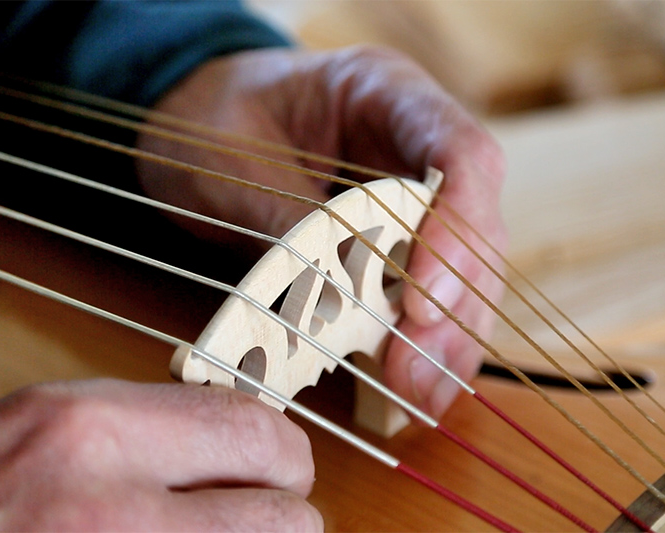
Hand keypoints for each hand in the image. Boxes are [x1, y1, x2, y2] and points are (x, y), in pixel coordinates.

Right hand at [0, 379, 320, 530]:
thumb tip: (227, 437)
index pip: (252, 431)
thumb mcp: (44, 425)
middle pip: (281, 515)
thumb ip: (143, 426)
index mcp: (92, 431)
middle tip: (269, 511)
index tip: (280, 463)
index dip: (283, 450)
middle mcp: (110, 506)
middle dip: (287, 513)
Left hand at [136, 46, 506, 418]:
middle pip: (474, 227)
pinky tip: (412, 389)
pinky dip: (422, 343)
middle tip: (414, 372)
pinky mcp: (394, 243)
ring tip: (419, 397)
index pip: (459, 152)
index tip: (423, 300)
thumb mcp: (228, 164)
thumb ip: (284, 221)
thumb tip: (330, 300)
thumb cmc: (207, 123)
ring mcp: (410, 198)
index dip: (456, 229)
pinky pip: (426, 294)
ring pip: (462, 272)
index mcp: (384, 92)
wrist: (190, 121)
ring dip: (446, 339)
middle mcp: (413, 146)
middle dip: (452, 306)